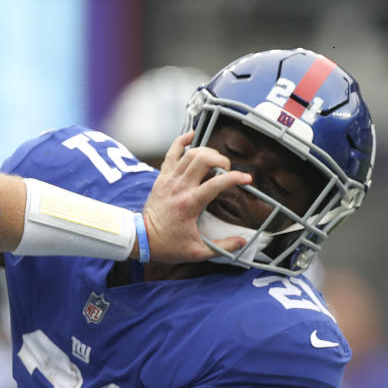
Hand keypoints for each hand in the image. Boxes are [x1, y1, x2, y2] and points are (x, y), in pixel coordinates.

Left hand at [142, 131, 252, 262]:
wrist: (141, 239)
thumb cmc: (167, 245)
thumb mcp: (197, 252)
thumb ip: (222, 246)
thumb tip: (243, 242)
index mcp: (189, 204)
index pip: (217, 183)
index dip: (235, 178)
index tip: (247, 179)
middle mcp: (179, 187)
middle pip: (203, 159)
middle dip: (221, 160)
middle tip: (227, 170)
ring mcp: (168, 179)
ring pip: (189, 152)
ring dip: (207, 151)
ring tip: (215, 160)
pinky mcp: (161, 177)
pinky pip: (171, 153)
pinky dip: (182, 141)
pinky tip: (192, 135)